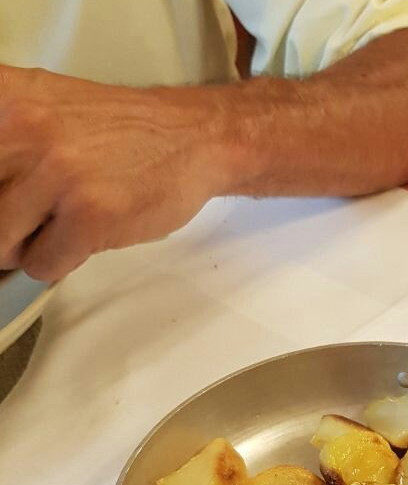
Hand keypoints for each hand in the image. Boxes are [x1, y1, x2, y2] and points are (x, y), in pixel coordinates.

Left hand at [0, 66, 227, 280]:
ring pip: (2, 245)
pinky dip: (62, 261)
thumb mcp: (40, 111)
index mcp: (1, 99)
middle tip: (38, 219)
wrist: (192, 138)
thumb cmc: (124, 133)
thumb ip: (3, 145)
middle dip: (7, 227)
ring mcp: (57, 174)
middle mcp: (20, 130)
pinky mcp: (89, 215)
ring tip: (64, 224)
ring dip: (32, 246)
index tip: (12, 205)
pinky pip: (43, 265)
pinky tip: (88, 234)